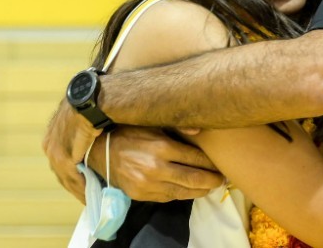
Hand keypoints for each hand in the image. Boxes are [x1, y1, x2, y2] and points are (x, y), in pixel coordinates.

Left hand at [42, 100, 101, 201]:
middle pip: (61, 171)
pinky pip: (72, 179)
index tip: (82, 181)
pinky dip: (81, 188)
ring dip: (78, 190)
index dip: (71, 172)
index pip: (60, 160)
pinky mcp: (64, 158)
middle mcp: (49, 145)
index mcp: (51, 134)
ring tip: (90, 199)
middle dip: (74, 184)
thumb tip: (91, 134)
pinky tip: (90, 195)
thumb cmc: (91, 102)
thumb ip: (81, 130)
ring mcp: (55, 152)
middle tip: (86, 195)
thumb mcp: (81, 117)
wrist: (92, 99)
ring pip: (66, 178)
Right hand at [86, 125, 223, 201]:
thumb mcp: (151, 123)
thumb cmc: (129, 132)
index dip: (210, 163)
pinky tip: (190, 190)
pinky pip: (168, 197)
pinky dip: (182, 194)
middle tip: (222, 179)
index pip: (195, 158)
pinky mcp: (142, 195)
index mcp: (161, 147)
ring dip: (200, 191)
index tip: (219, 163)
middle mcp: (156, 168)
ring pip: (183, 192)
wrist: (100, 152)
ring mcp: (148, 184)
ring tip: (211, 187)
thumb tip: (200, 131)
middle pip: (194, 178)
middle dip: (212, 180)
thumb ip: (175, 127)